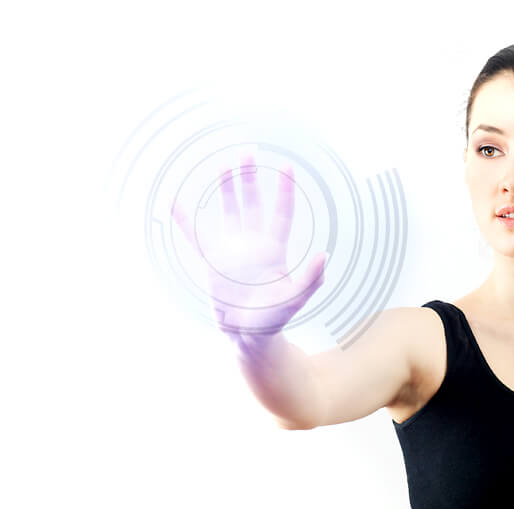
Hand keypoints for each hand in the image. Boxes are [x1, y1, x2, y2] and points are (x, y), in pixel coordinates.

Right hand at [171, 154, 325, 343]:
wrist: (249, 335)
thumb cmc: (275, 318)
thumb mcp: (296, 299)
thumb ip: (310, 278)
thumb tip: (324, 255)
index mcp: (274, 250)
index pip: (281, 213)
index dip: (284, 191)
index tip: (287, 168)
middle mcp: (253, 245)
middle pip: (253, 204)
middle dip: (250, 180)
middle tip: (248, 153)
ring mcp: (232, 252)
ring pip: (228, 213)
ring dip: (226, 191)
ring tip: (224, 166)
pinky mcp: (213, 263)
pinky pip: (197, 237)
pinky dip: (186, 221)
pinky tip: (175, 204)